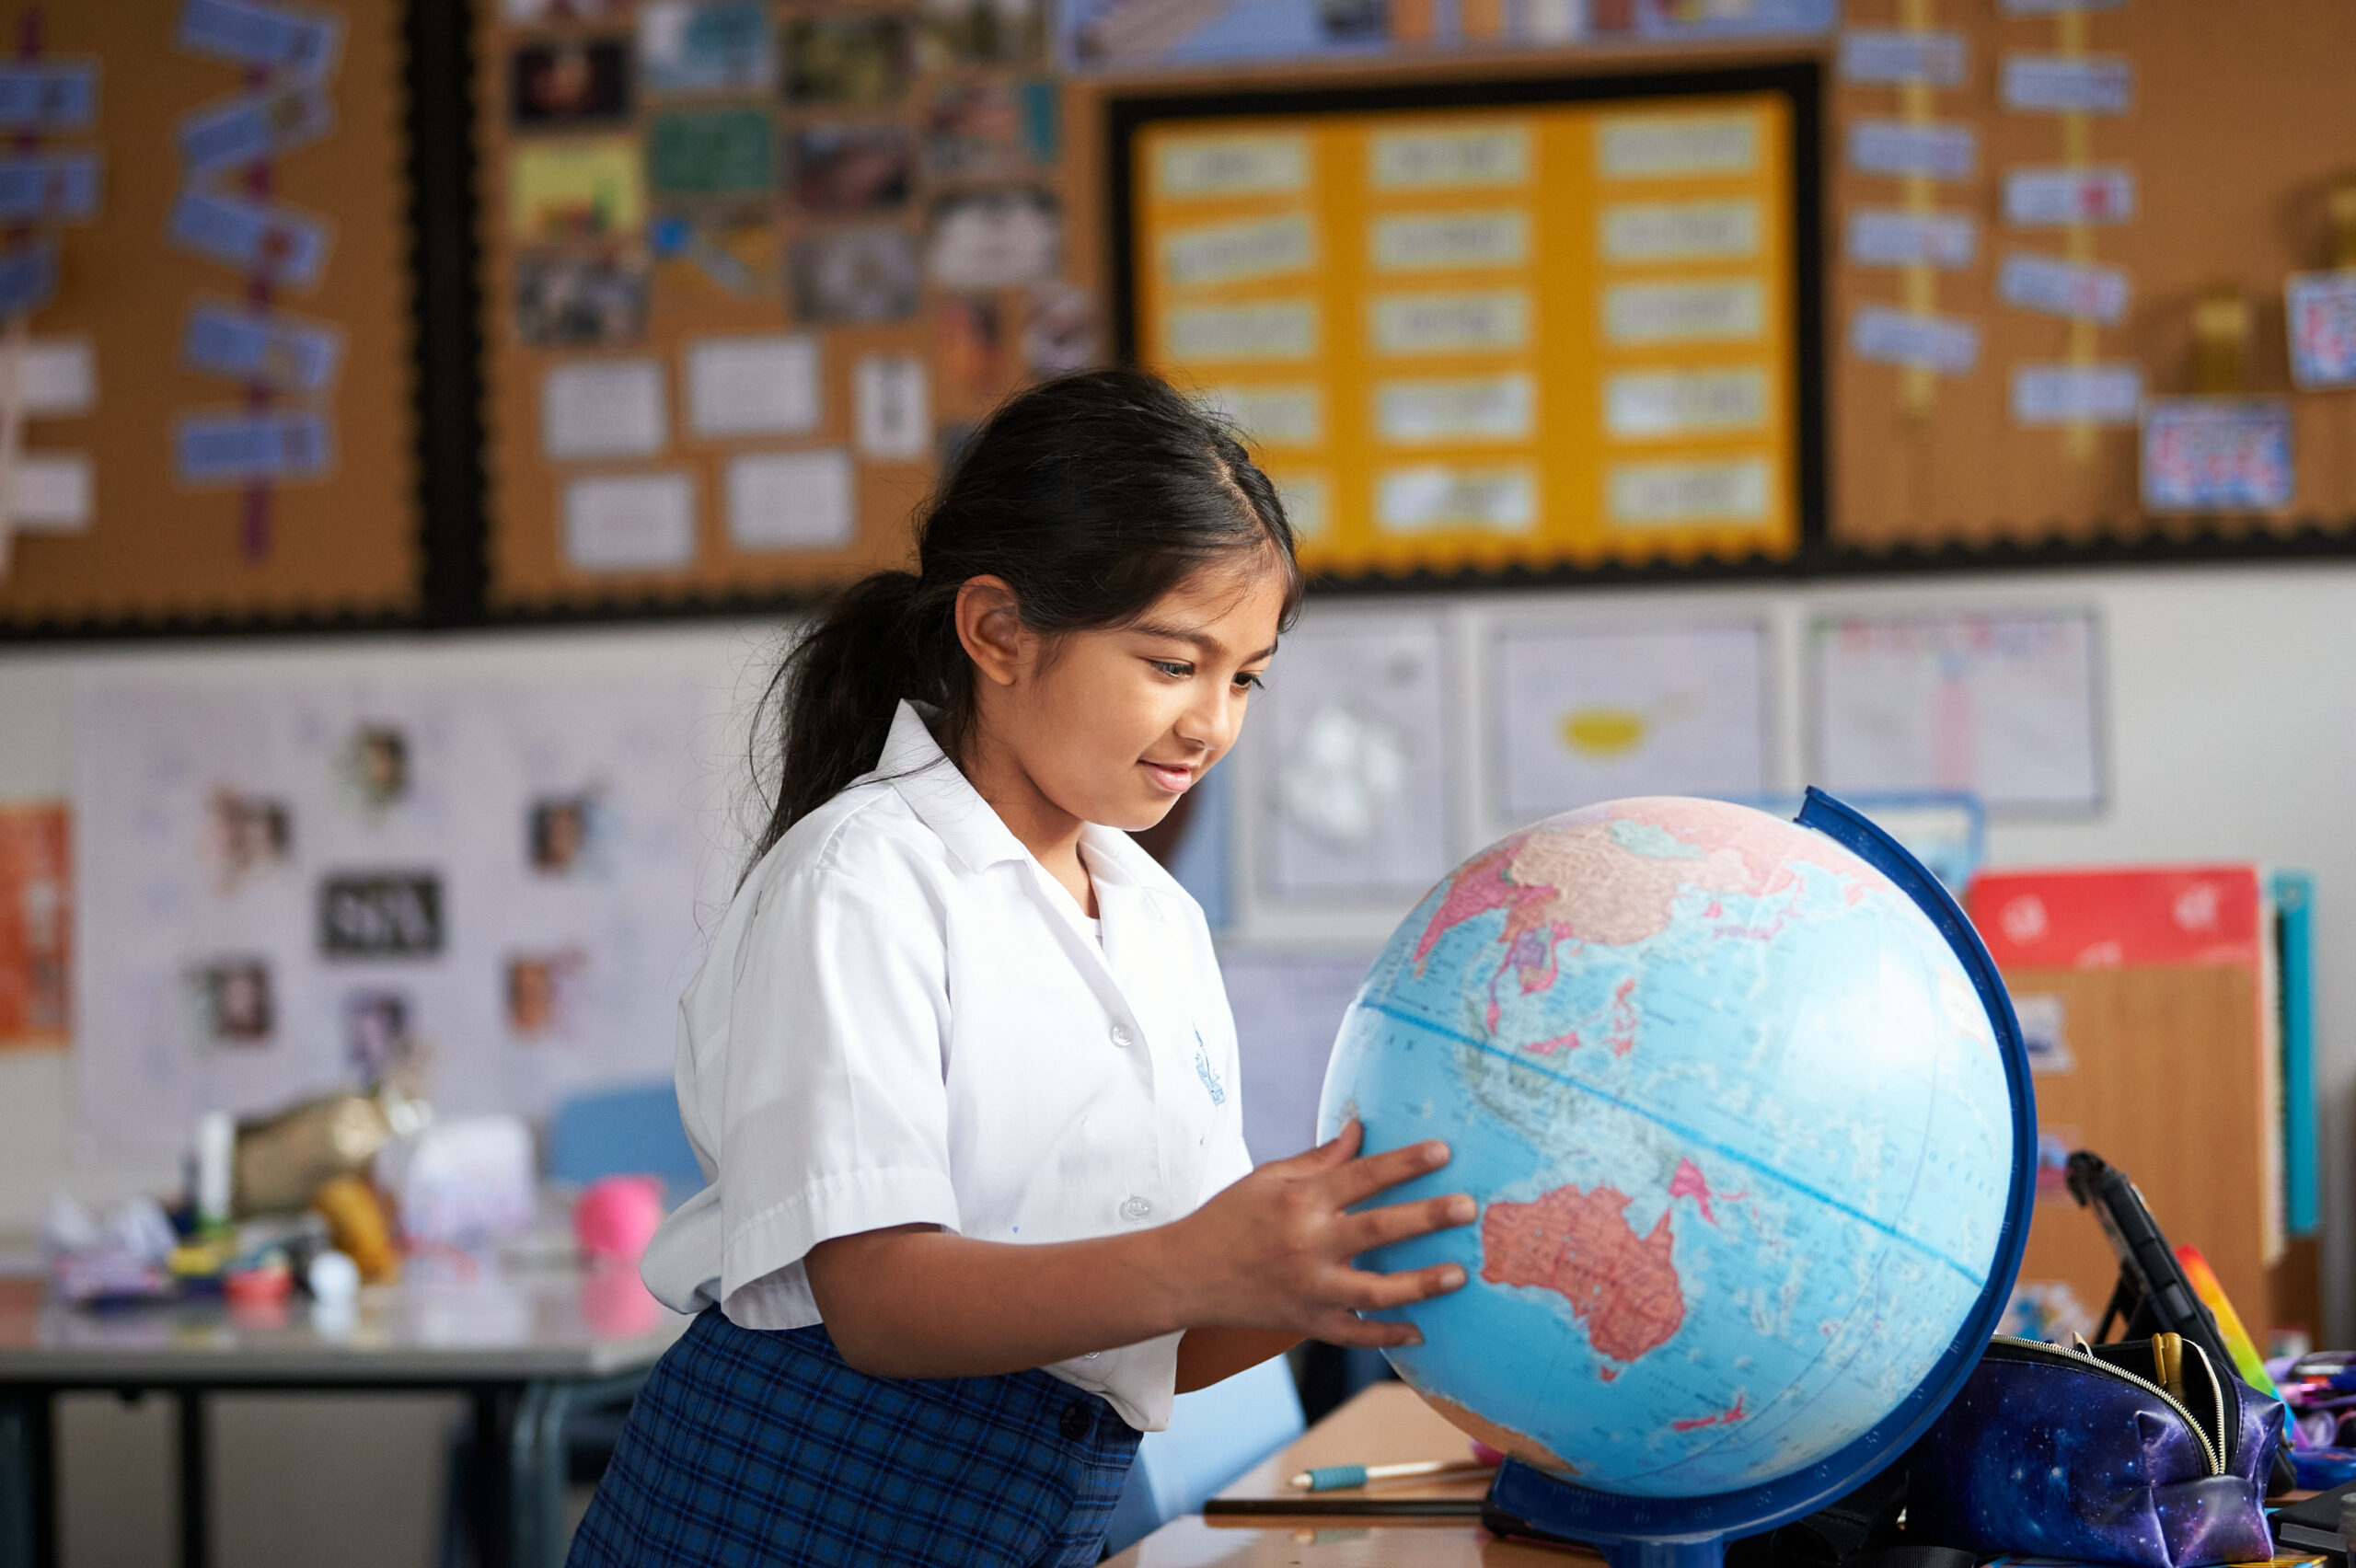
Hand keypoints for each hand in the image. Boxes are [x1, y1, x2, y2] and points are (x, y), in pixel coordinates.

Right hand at [1159, 1119, 1474, 1347]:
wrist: (1185, 1274)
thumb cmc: (1228, 1217)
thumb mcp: (1268, 1177)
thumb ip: (1320, 1159)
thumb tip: (1360, 1131)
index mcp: (1299, 1200)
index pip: (1362, 1176)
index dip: (1405, 1163)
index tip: (1444, 1152)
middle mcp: (1307, 1244)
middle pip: (1378, 1229)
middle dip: (1427, 1218)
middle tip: (1467, 1208)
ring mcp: (1309, 1289)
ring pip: (1375, 1290)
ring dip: (1421, 1283)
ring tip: (1458, 1275)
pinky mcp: (1306, 1322)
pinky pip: (1354, 1334)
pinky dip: (1387, 1336)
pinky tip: (1421, 1332)